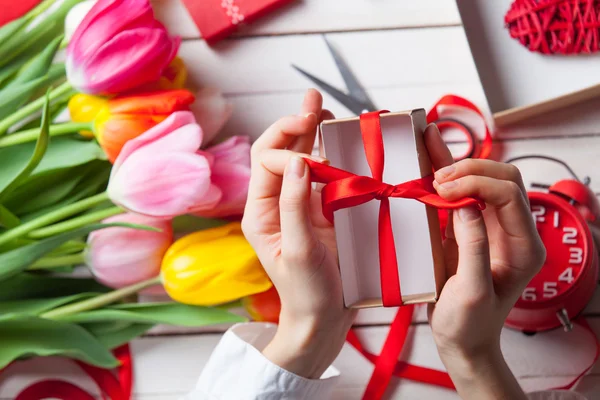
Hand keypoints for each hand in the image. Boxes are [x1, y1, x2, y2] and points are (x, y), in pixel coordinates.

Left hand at [241, 89, 355, 378]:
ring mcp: (302, 203)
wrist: (325, 319)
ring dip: (313, 131)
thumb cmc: (306, 292)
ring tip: (323, 108)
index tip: (317, 161)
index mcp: (261, 211)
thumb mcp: (297, 251)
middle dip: (295, 124)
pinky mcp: (324, 209)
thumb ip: (294, 206)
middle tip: (313, 102)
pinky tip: (339, 137)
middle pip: (280, 151)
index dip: (289, 154)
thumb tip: (297, 162)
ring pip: (302, 157)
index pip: (266, 163)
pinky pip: (326, 173)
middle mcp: (278, 202)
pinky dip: (333, 152)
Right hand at [425, 124, 545, 398]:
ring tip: (428, 145)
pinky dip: (447, 173)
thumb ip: (473, 246)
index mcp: (523, 247)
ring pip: (484, 178)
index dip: (476, 184)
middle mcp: (513, 231)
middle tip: (435, 177)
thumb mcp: (470, 292)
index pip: (508, 195)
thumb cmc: (468, 325)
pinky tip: (430, 156)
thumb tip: (463, 204)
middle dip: (469, 169)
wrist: (463, 342)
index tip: (441, 190)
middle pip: (502, 178)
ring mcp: (493, 227)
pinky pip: (464, 192)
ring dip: (457, 163)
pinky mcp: (472, 227)